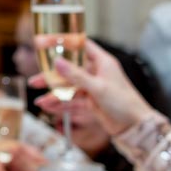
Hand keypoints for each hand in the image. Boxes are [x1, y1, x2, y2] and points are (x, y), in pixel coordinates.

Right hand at [32, 40, 152, 135]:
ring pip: (68, 88)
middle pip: (69, 70)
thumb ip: (76, 75)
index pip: (81, 46)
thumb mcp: (98, 88)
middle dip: (52, 76)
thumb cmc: (124, 103)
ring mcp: (93, 88)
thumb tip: (57, 62)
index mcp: (102, 62)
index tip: (45, 43)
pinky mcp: (91, 102)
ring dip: (54, 94)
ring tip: (39, 101)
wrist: (135, 127)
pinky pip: (72, 101)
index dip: (64, 43)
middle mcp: (96, 73)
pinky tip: (48, 109)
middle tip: (35, 80)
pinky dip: (61, 105)